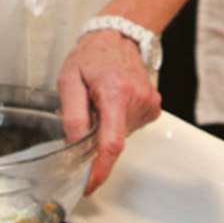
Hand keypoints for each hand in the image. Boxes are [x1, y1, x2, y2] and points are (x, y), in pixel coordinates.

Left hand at [57, 32, 160, 194]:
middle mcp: (137, 99)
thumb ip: (72, 114)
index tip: (89, 185)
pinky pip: (131, 126)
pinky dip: (118, 122)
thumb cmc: (92, 56)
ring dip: (107, 127)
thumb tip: (74, 144)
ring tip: (101, 101)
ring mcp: (149, 103)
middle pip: (113, 140)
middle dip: (96, 138)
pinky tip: (114, 101)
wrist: (119, 37)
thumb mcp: (69, 79)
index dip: (100, 169)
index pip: (111, 143)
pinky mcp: (154, 107)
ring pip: (122, 134)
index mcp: (116, 93)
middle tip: (88, 112)